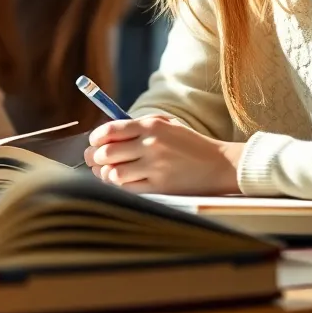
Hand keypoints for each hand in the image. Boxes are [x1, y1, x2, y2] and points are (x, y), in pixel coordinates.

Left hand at [85, 116, 243, 193]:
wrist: (219, 164)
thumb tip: (106, 133)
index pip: (110, 130)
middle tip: (92, 159)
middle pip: (107, 153)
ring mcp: (155, 167)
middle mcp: (151, 145)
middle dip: (95, 157)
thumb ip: (138, 125)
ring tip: (104, 172)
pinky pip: (129, 189)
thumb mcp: (167, 124)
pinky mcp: (160, 187)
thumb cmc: (189, 143)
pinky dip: (119, 186)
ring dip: (104, 174)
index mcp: (151, 126)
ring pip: (114, 173)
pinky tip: (119, 182)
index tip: (93, 142)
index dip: (95, 138)